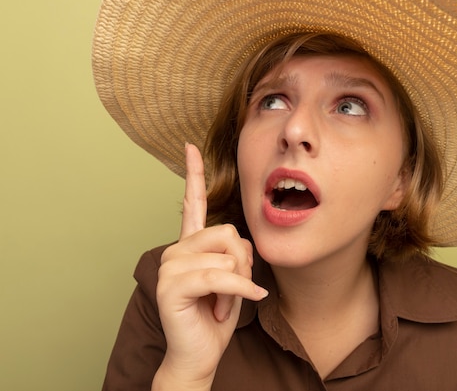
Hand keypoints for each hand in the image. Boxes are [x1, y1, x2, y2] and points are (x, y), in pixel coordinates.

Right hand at [152, 143, 267, 389]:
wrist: (201, 354)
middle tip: (234, 291)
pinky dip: (237, 291)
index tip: (190, 147)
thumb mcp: (234, 276)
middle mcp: (176, 250)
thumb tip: (237, 241)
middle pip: (227, 233)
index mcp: (191, 244)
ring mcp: (170, 267)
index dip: (194, 174)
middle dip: (243, 264)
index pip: (192, 202)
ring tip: (223, 304)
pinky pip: (218, 276)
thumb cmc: (218, 314)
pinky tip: (241, 305)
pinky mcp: (171, 286)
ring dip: (236, 285)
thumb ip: (234, 252)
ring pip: (226, 255)